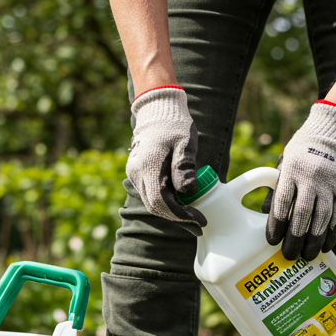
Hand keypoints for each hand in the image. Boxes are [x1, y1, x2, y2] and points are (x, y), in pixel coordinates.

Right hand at [126, 86, 206, 236]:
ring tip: (193, 217)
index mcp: (148, 166)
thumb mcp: (185, 142)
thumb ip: (184, 167)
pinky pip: (151, 194)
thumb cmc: (174, 124)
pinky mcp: (137, 174)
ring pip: (152, 203)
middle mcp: (137, 173)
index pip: (161, 201)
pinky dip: (166, 203)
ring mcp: (134, 174)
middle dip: (178, 218)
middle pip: (156, 206)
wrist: (157, 110)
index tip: (200, 220)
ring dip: (172, 212)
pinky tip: (182, 205)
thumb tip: (187, 192)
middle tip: (199, 224)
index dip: (181, 215)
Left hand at [262, 101, 335, 260]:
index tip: (272, 241)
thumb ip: (276, 187)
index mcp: (292, 170)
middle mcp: (312, 178)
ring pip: (322, 217)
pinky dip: (332, 232)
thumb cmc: (302, 151)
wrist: (335, 132)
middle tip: (289, 256)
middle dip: (295, 238)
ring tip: (307, 256)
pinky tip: (327, 246)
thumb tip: (264, 213)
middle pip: (302, 213)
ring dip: (315, 239)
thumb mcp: (284, 163)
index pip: (282, 202)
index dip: (277, 224)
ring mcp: (330, 184)